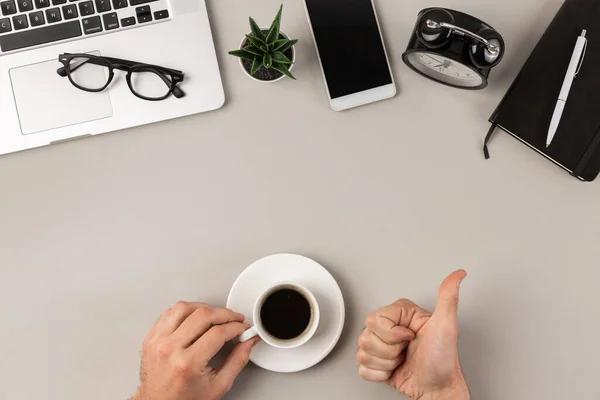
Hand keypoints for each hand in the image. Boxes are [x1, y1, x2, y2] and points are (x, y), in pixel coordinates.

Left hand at [132, 302, 258, 399]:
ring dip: (205, 308)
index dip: (236, 327)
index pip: (218, 333)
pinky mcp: (151, 337)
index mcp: (187, 363)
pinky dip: (186, 310)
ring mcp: (158, 341)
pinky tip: (196, 316)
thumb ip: (237, 361)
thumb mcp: (218, 385)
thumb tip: (248, 342)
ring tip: (216, 316)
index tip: (243, 327)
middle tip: (235, 319)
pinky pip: (169, 312)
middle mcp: (170, 349)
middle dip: (225, 314)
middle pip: (203, 315)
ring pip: (184, 308)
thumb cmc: (184, 398)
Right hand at [357, 270, 468, 399]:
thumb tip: (458, 275)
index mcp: (400, 314)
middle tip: (406, 350)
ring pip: (362, 353)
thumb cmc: (442, 360)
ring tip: (402, 360)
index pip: (375, 320)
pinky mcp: (375, 362)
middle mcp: (388, 327)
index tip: (410, 337)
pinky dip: (380, 374)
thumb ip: (449, 297)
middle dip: (389, 351)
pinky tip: (395, 369)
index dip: (392, 334)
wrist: (438, 388)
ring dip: (386, 363)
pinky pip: (363, 369)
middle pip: (366, 336)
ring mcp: (380, 345)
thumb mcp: (448, 326)